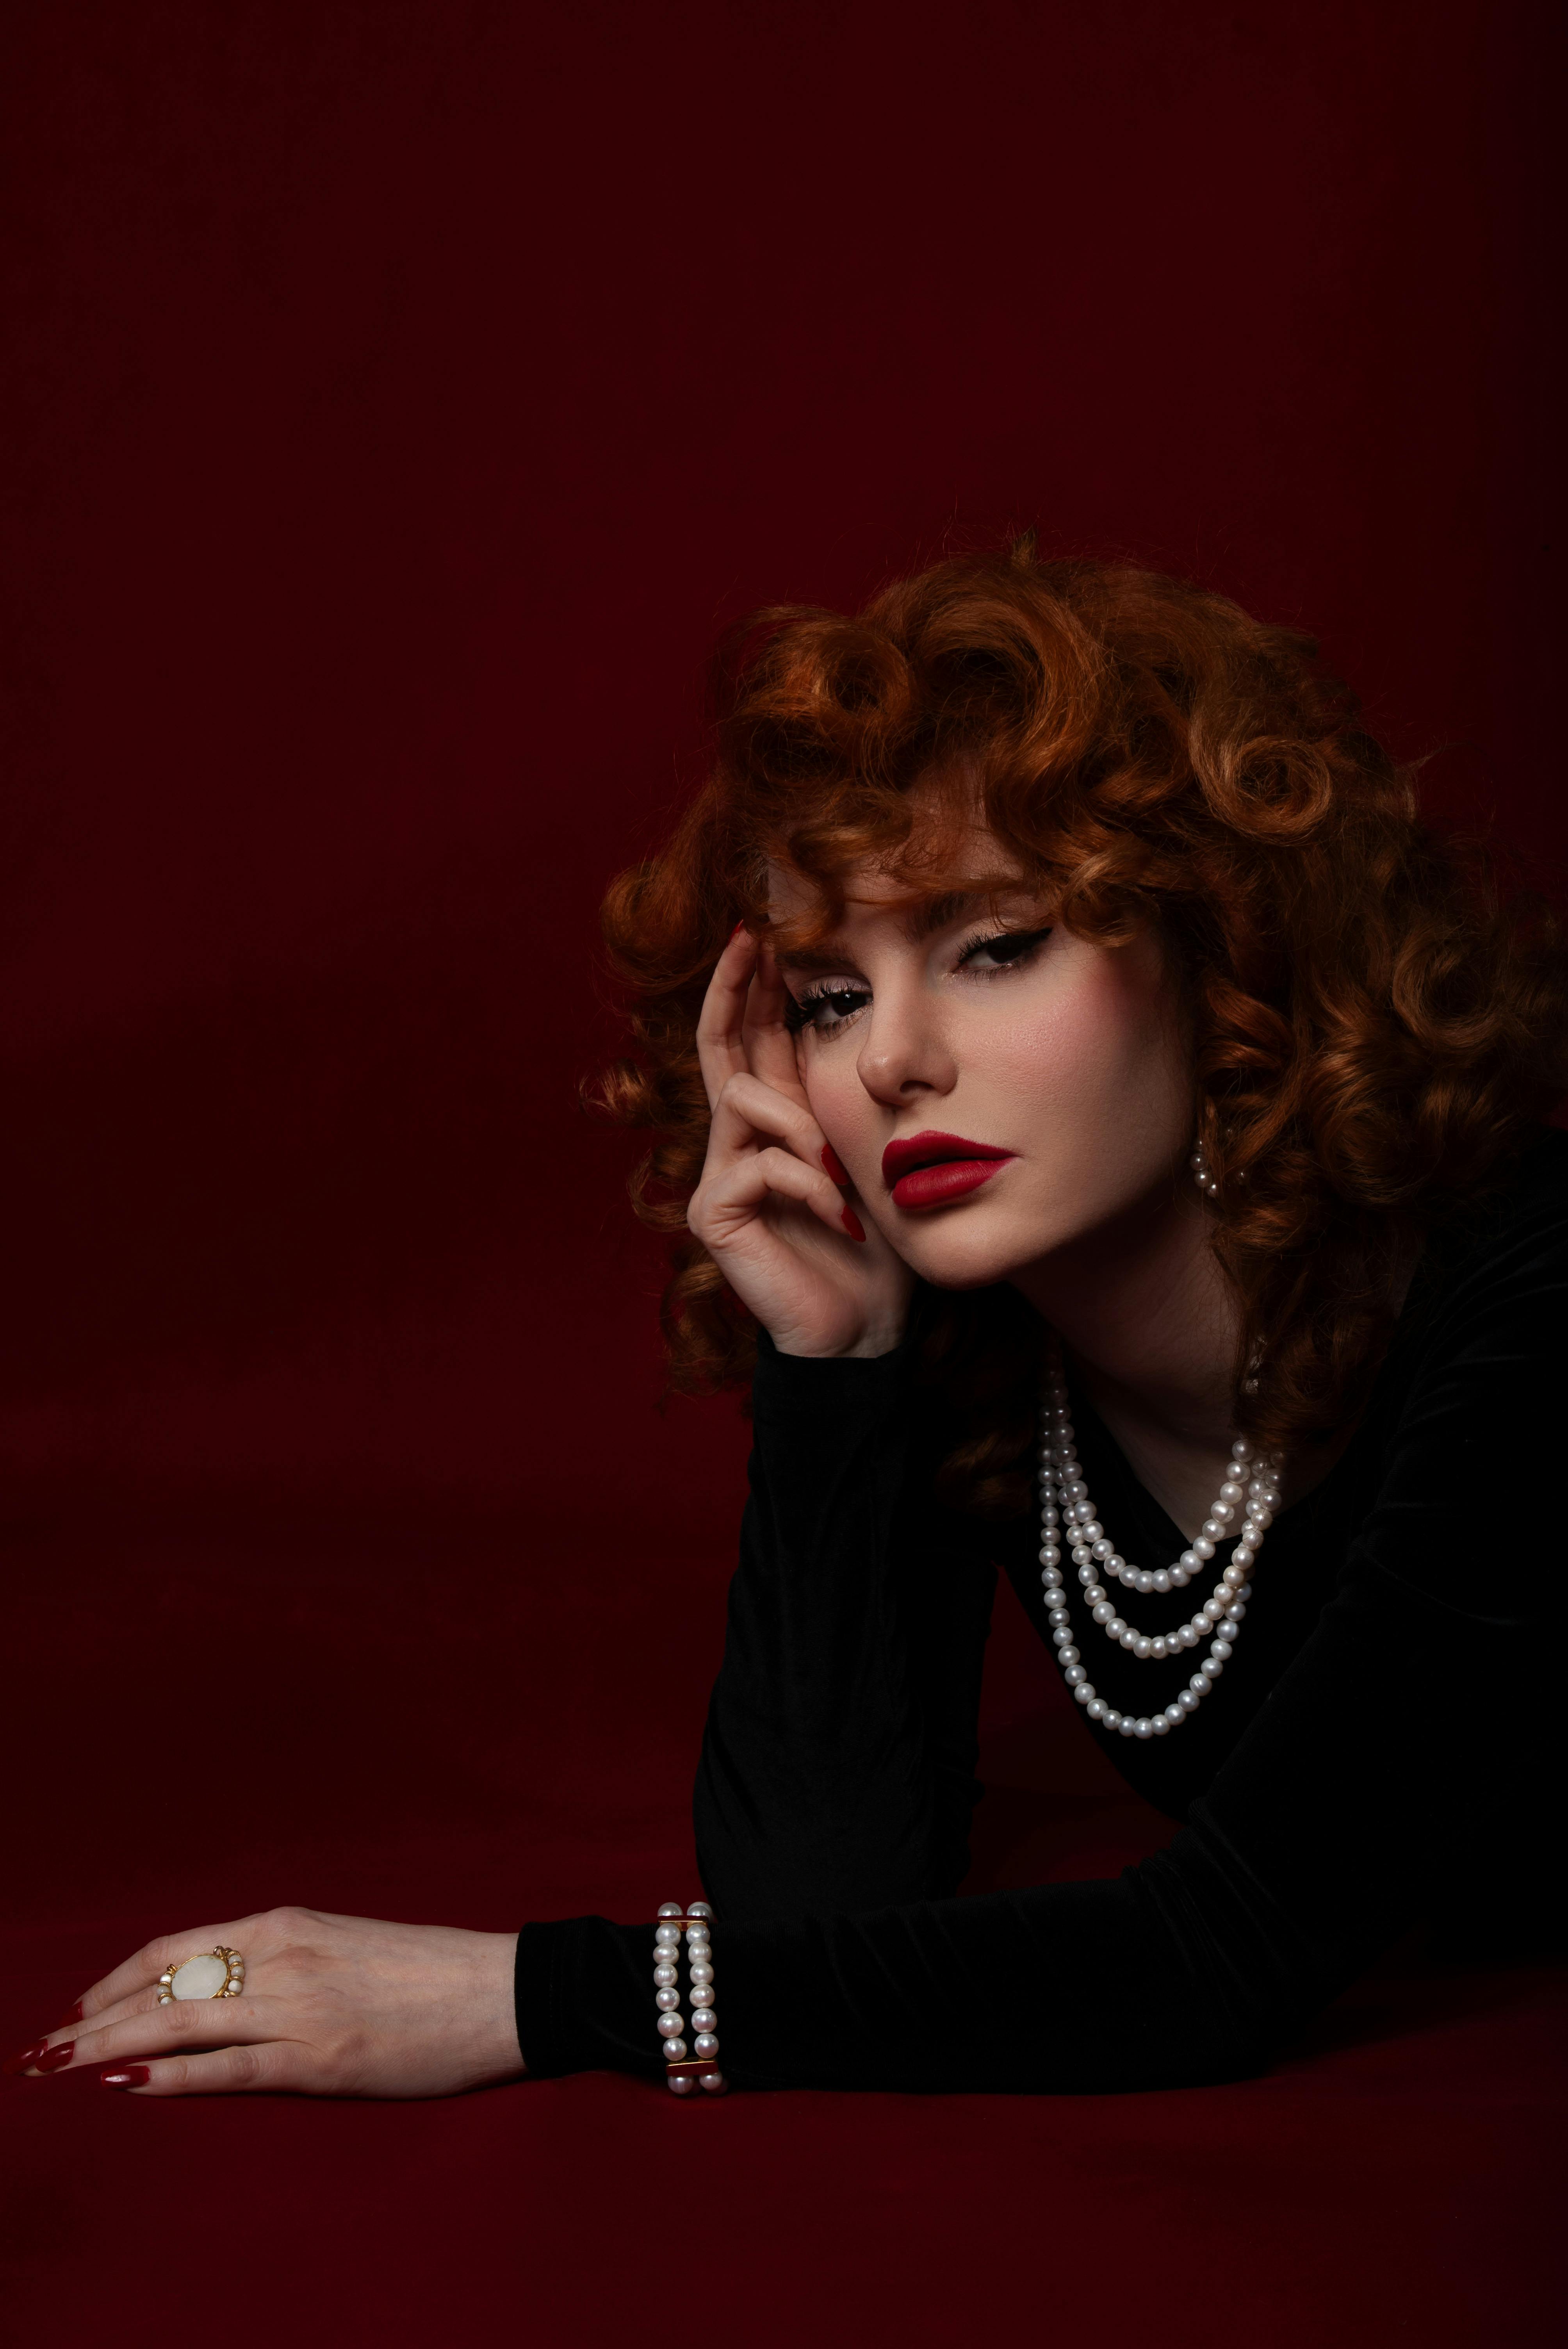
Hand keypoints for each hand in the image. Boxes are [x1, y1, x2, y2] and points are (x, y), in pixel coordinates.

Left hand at [5, 1907, 523, 2097]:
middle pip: (162, 1987)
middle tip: (40, 2051)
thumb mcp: (342, 1943)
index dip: (116, 1980)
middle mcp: (283, 1956)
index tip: (80, 2007)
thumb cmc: (426, 1969)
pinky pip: (230, 2068)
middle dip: (90, 2019)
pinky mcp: (322, 2058)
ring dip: (107, 2048)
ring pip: (179, 2025)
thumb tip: (217, 1989)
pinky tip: (128, 2088)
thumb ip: (281, 1959)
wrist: (499, 1988)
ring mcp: (301, 2008)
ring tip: (57, 2069)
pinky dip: (171, 2078)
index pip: (174, 1950)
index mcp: (288, 1924)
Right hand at [688, 927, 911, 1357]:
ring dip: (802, 1127)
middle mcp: (737, 1140)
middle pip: (719, 1045)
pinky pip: (759, 1166)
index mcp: (774, 1120)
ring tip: (841, 1176)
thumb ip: (839, 1100)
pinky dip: (807, 1187)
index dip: (752, 985)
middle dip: (733, 988)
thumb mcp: (864, 1152)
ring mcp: (720, 1175)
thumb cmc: (875, 1244)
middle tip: (749, 937)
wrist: (864, 1325)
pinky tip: (838, 1219)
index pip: (751, 1037)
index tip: (765, 931)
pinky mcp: (716, 1213)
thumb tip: (843, 1018)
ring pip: (743, 1097)